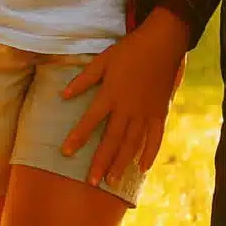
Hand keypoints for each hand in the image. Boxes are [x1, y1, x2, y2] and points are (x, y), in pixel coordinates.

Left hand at [59, 9, 190, 186]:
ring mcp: (145, 112)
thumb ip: (84, 79)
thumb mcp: (103, 60)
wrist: (162, 42)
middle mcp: (127, 108)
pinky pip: (155, 137)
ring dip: (122, 163)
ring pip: (132, 143)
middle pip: (112, 140)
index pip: (90, 121)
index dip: (77, 137)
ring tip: (113, 180)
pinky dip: (150, 153)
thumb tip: (63, 95)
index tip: (65, 152)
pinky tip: (143, 168)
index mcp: (110, 94)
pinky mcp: (160, 112)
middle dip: (101, 162)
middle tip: (92, 183)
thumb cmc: (129, 49)